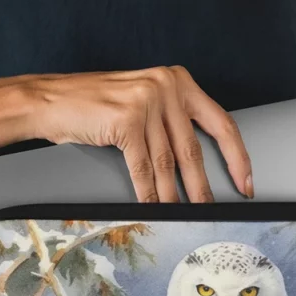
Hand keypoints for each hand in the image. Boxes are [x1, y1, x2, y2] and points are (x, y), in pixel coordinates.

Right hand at [25, 64, 253, 203]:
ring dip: (175, 196)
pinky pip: (142, 167)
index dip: (237, 156)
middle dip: (203, 186)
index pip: (221, 122)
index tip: (245, 181)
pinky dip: (148, 193)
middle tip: (212, 210)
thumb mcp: (142, 101)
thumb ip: (170, 121)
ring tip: (183, 215)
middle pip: (193, 148)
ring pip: (167, 162)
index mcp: (177, 80)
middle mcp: (166, 86)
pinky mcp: (126, 120)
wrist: (50, 100)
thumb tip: (196, 164)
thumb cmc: (94, 104)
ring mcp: (146, 101)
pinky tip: (153, 207)